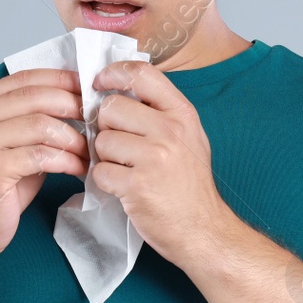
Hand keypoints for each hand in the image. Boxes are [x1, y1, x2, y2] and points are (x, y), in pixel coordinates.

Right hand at [0, 68, 87, 261]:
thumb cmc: (3, 186)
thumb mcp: (16, 143)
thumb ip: (35, 117)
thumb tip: (77, 96)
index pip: (24, 78)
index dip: (60, 78)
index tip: (88, 85)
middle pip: (34, 96)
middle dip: (72, 104)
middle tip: (96, 118)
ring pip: (40, 124)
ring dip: (73, 138)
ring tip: (89, 151)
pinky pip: (41, 155)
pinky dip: (67, 160)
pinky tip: (79, 168)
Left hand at [89, 60, 231, 262]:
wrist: (203, 230)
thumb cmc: (189, 184)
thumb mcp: (188, 137)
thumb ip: (159, 112)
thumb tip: (117, 90)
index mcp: (182, 114)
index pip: (142, 73)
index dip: (114, 73)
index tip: (100, 82)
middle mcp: (170, 131)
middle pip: (111, 108)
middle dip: (106, 127)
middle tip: (120, 146)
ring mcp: (155, 158)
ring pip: (101, 141)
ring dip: (105, 157)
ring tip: (126, 169)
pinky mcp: (138, 185)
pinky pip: (99, 171)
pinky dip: (105, 182)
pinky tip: (124, 187)